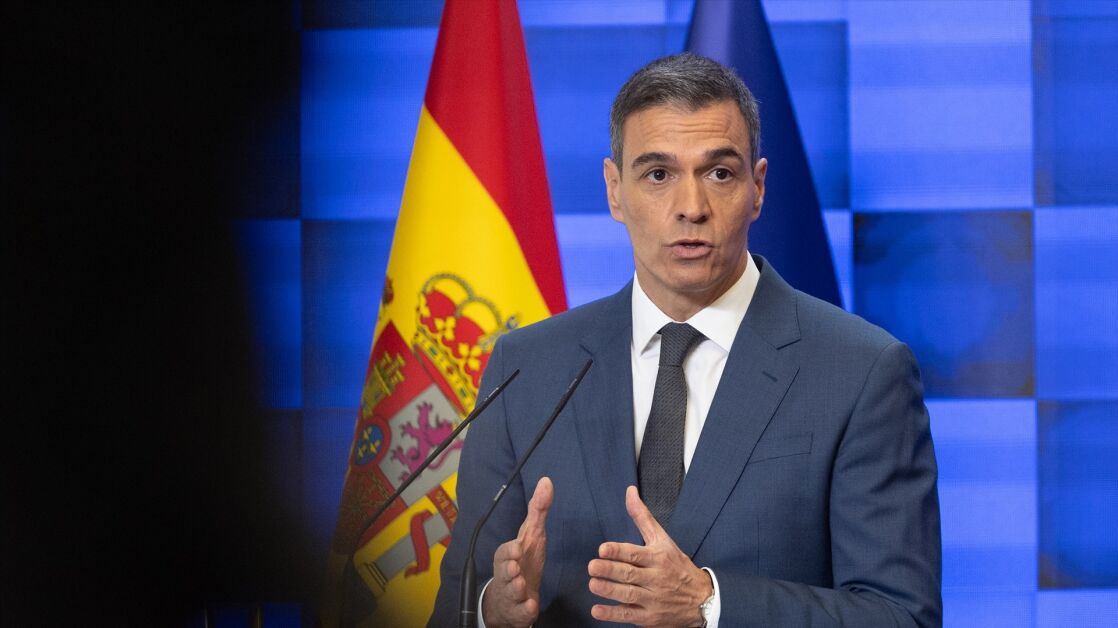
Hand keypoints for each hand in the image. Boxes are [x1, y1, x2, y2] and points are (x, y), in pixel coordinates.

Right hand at [481, 477, 552, 627]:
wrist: (512, 596)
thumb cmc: (523, 560)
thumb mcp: (531, 534)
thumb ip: (538, 510)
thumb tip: (546, 481)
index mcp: (508, 556)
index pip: (505, 551)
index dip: (510, 550)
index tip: (518, 548)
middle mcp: (507, 574)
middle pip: (504, 572)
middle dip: (509, 570)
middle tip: (515, 569)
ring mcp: (512, 593)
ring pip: (512, 592)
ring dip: (517, 588)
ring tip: (522, 585)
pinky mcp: (519, 610)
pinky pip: (521, 611)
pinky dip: (525, 609)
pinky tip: (531, 606)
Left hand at [588, 486, 712, 626]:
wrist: (701, 599)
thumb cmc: (677, 565)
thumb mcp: (663, 539)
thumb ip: (643, 517)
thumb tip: (629, 491)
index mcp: (658, 557)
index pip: (636, 554)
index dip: (619, 551)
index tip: (603, 549)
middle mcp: (656, 578)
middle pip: (630, 574)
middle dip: (610, 571)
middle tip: (592, 566)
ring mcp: (653, 599)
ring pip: (629, 595)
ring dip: (609, 591)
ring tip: (593, 584)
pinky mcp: (649, 617)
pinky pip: (629, 615)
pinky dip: (613, 614)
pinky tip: (597, 610)